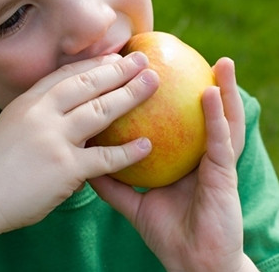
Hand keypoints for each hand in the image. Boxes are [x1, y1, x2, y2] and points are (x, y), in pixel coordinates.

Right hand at [0, 52, 158, 238]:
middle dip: (119, 70)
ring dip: (130, 95)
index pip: (67, 74)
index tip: (116, 56)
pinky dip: (127, 152)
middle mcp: (41, 113)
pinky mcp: (63, 168)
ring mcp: (53, 138)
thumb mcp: (11, 127)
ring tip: (154, 84)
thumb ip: (38, 116)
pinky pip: (103, 157)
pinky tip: (147, 145)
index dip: (94, 63)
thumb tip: (67, 114)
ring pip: (100, 111)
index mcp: (28, 101)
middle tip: (144, 61)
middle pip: (88, 85)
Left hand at [89, 57, 255, 271]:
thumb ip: (113, 183)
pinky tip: (210, 93)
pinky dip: (216, 116)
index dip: (156, 97)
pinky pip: (219, 141)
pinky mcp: (222, 175)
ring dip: (220, 88)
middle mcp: (197, 154)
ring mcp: (213, 163)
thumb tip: (85, 162)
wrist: (192, 262)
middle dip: (188, 84)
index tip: (141, 70)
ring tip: (217, 61)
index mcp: (178, 158)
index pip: (170, 121)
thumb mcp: (134, 203)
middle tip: (173, 57)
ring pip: (219, 119)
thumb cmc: (169, 232)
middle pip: (192, 114)